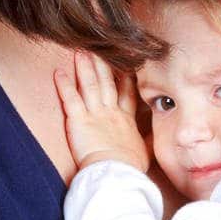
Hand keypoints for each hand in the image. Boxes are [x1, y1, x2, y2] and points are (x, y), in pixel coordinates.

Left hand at [54, 51, 148, 171]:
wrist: (117, 171)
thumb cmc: (130, 166)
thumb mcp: (145, 152)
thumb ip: (150, 139)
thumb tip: (162, 134)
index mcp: (126, 120)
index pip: (127, 93)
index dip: (126, 77)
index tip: (125, 63)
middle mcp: (111, 112)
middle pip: (108, 82)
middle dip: (104, 64)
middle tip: (99, 48)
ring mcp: (96, 114)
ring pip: (91, 85)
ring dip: (85, 67)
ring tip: (81, 50)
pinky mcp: (80, 120)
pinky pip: (70, 98)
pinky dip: (64, 85)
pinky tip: (58, 72)